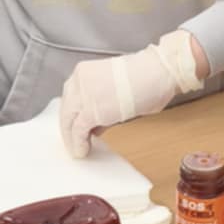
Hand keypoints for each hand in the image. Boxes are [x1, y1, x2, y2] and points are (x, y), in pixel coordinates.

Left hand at [60, 31, 203, 158]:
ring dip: (72, 138)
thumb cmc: (146, 76)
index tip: (75, 127)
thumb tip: (96, 123)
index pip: (70, 97)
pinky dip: (78, 143)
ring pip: (68, 121)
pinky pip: (78, 131)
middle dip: (69, 128)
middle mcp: (79, 81)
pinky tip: (82, 150)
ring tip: (78, 149)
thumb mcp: (116, 87)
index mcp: (84, 72)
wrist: (157, 72)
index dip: (72, 115)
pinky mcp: (90, 112)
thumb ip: (102, 103)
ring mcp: (83, 96)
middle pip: (66, 110)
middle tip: (74, 141)